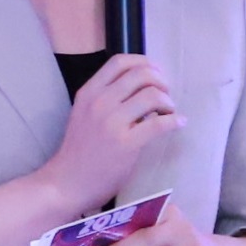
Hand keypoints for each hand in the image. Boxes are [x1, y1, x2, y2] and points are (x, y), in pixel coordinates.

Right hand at [44, 51, 178, 213]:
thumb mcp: (83, 114)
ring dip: (168, 101)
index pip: (119, 62)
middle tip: (166, 94)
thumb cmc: (78, 151)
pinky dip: (174, 121)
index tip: (155, 72)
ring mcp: (112, 123)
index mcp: (88, 93)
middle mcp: (100, 102)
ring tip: (169, 111)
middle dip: (161, 81)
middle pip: (141, 74)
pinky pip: (159, 124)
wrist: (67, 183)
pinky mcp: (126, 144)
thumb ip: (105, 98)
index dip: (143, 62)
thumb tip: (139, 88)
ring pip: (152, 95)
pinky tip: (178, 123)